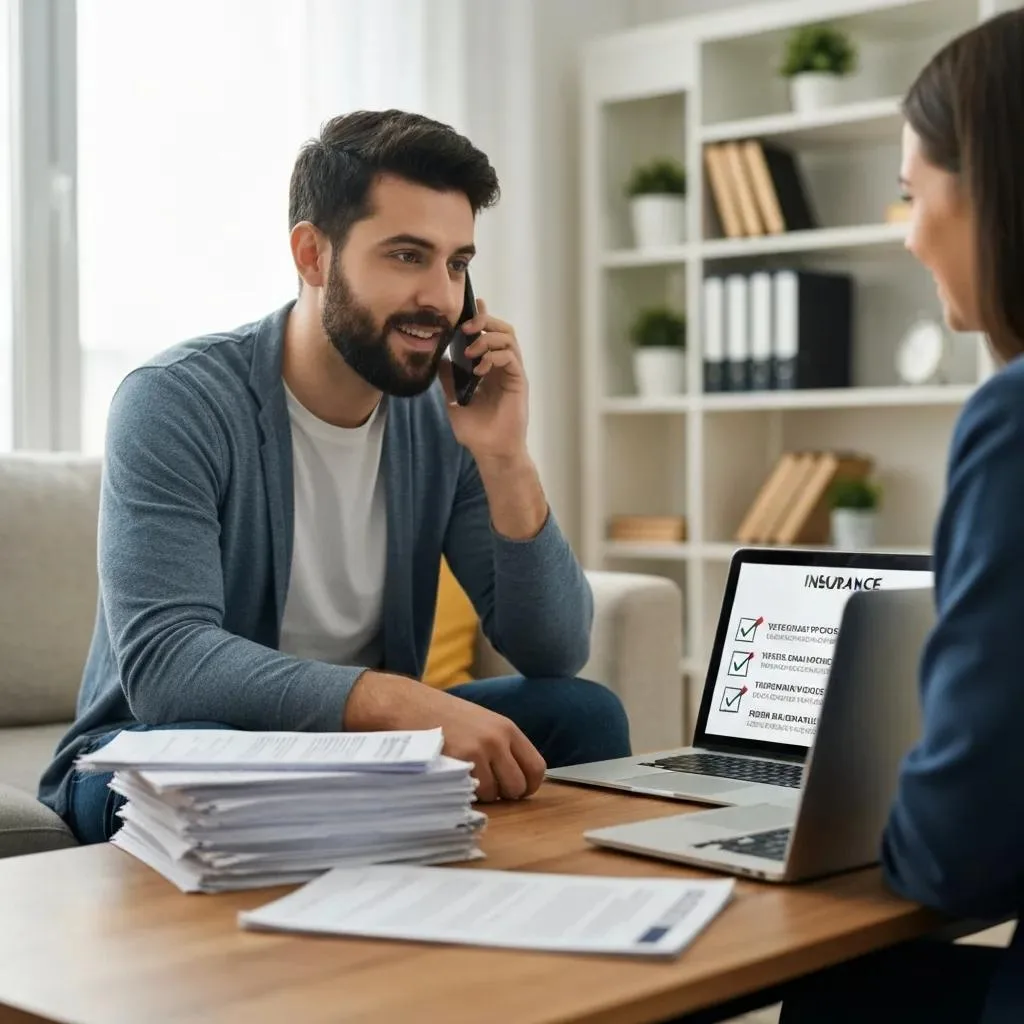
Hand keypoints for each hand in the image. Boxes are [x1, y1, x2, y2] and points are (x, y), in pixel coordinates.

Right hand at [343, 671, 546, 801]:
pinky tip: (452, 777)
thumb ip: (501, 745)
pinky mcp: (459, 762)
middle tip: (486, 787)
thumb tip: (517, 777)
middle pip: (519, 786)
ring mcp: (479, 751)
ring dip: (482, 794)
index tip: (514, 789)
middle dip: (505, 794)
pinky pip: (473, 794)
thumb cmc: (440, 715)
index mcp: (506, 728)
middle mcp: (497, 739)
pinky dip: (465, 793)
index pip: (537, 768)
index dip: (527, 784)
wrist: (405, 705)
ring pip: (496, 794)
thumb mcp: (480, 722)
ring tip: (464, 776)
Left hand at [438, 298, 528, 461]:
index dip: (481, 316)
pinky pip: (511, 357)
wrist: (490, 452)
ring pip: (508, 338)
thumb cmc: (475, 431)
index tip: (471, 304)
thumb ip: (448, 379)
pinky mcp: (519, 382)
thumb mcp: (453, 400)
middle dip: (484, 321)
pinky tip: (480, 368)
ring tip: (470, 350)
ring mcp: (512, 373)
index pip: (488, 334)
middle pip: (501, 329)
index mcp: (490, 367)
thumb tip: (437, 358)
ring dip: (488, 337)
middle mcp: (503, 367)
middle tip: (466, 326)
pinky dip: (495, 356)